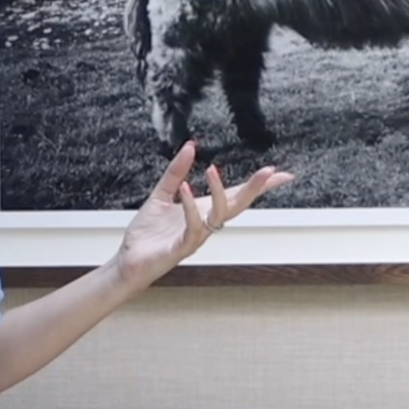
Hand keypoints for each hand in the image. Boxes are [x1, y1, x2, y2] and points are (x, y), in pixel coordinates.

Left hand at [112, 141, 295, 284]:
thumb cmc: (148, 234)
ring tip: (212, 170)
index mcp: (203, 210)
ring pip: (219, 215)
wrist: (130, 261)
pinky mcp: (182, 247)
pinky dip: (190, 207)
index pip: (235, 195)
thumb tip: (191, 147)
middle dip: (255, 189)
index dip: (257, 185)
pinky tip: (186, 188)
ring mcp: (196, 236)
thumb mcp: (162, 194)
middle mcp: (205, 223)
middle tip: (270, 171)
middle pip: (238, 204)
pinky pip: (193, 227)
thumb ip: (176, 172)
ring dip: (219, 192)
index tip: (279, 173)